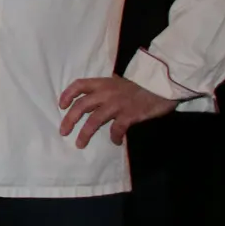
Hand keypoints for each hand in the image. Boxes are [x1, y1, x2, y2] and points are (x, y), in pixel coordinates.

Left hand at [58, 77, 179, 147]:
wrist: (163, 85)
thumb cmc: (142, 84)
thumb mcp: (120, 81)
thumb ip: (107, 87)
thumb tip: (96, 92)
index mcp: (103, 83)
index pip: (79, 85)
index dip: (67, 94)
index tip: (61, 106)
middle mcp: (106, 93)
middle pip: (81, 106)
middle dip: (69, 120)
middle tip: (63, 132)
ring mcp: (117, 104)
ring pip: (94, 120)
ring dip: (85, 134)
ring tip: (80, 144)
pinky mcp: (129, 115)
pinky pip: (117, 129)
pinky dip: (114, 137)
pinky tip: (116, 142)